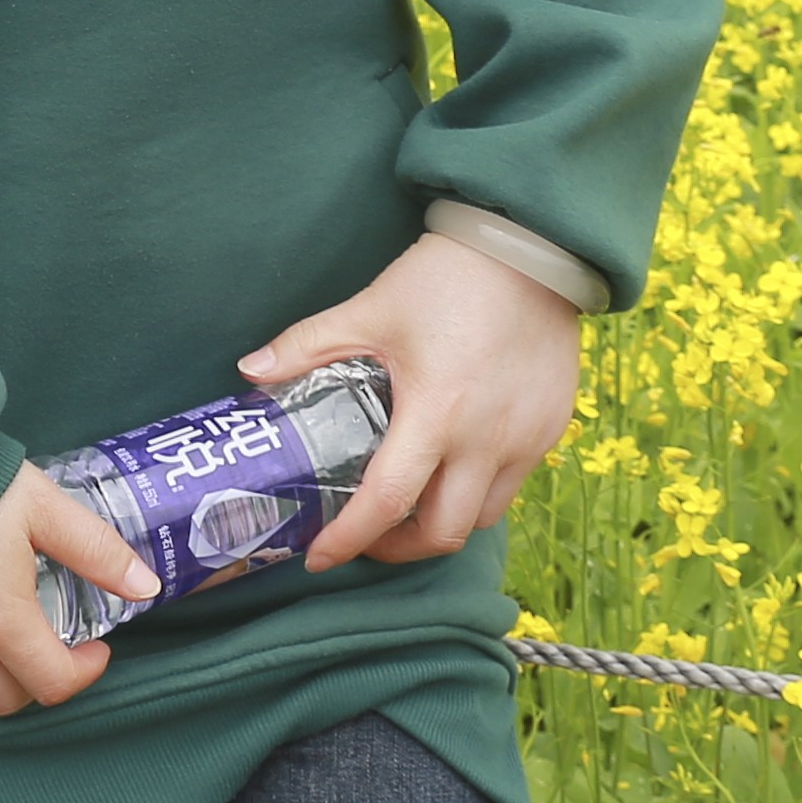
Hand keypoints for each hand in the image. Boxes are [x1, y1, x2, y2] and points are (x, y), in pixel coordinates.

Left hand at [242, 236, 585, 571]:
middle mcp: (487, 439)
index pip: (388, 501)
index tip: (320, 556)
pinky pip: (513, 484)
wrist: (529, 247)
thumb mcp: (371, 308)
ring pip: (483, 517)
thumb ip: (307, 345)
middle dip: (398, 548)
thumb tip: (250, 371)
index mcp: (437, 411)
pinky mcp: (551, 429)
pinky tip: (453, 464)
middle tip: (367, 534)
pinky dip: (477, 491)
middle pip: (443, 533)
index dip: (350, 539)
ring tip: (410, 505)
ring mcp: (526, 439)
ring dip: (441, 523)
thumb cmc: (448, 277)